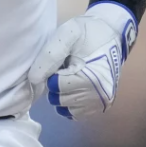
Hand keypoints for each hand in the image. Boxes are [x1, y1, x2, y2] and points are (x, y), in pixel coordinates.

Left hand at [28, 2, 137, 119]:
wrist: (111, 34)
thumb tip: (34, 80)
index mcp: (92, 79)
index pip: (55, 86)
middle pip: (59, 99)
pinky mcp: (100, 107)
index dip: (52, 73)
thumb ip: (49, 56)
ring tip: (72, 75)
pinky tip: (74, 86)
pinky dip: (70, 102)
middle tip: (66, 67)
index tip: (62, 62)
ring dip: (62, 93)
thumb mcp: (68, 33)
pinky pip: (74, 113)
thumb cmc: (88, 33)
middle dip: (56, 84)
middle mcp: (99, 97)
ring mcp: (101, 104)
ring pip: (65, 108)